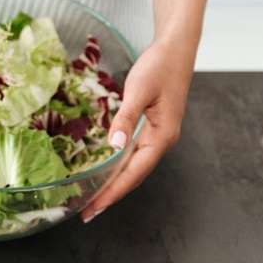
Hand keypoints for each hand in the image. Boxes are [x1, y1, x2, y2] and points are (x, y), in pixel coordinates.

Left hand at [81, 38, 195, 220]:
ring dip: (114, 184)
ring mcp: (158, 136)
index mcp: (162, 136)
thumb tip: (114, 146)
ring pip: (134, 167)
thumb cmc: (159, 67)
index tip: (94, 208)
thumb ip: (126, 118)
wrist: (176, 50)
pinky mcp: (152, 128)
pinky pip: (134, 155)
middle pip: (134, 176)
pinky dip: (119, 167)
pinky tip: (106, 172)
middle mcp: (162, 141)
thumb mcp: (139, 91)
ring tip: (93, 199)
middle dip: (111, 195)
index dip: (113, 192)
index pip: (134, 173)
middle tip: (87, 212)